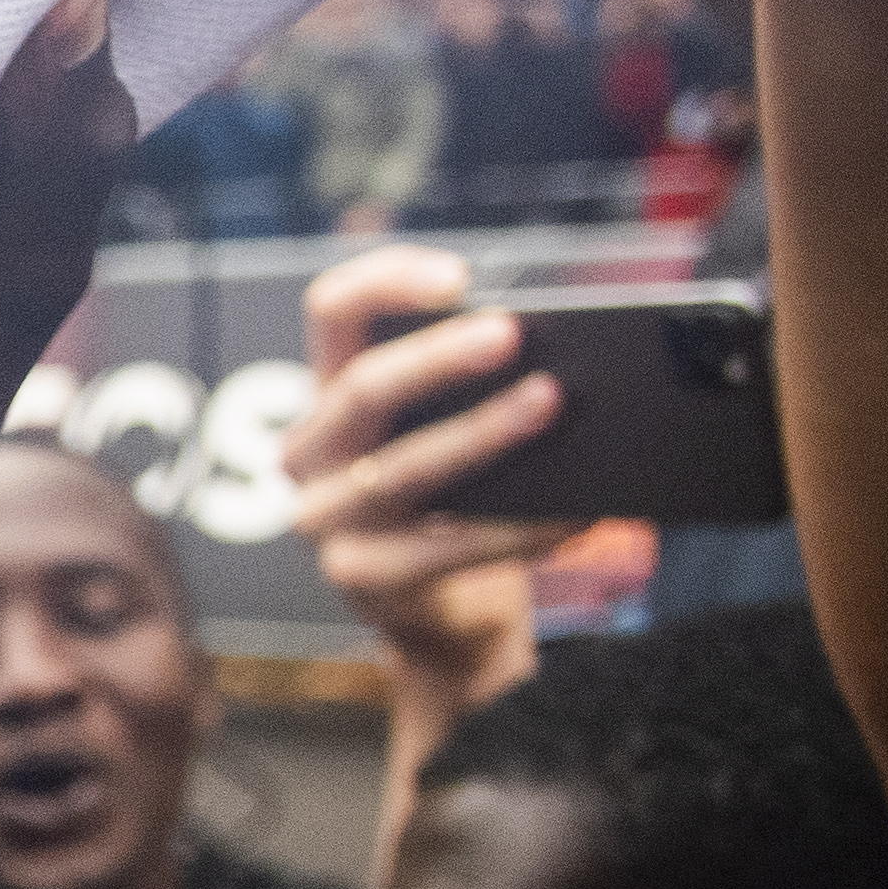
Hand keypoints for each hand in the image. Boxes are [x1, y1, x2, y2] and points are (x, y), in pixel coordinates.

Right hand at [281, 246, 569, 695]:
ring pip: (402, 468)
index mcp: (330, 392)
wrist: (440, 612)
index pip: (332, 311)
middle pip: (362, 389)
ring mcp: (325, 519)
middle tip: (511, 333)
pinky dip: (520, 528)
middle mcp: (310, 452)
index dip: (385, 281)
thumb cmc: (455, 498)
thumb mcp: (447, 426)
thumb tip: (556, 355)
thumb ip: (474, 386)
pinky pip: (448, 548)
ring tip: (551, 402)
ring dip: (482, 432)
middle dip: (437, 357)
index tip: (459, 276)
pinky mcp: (362, 577)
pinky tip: (578, 512)